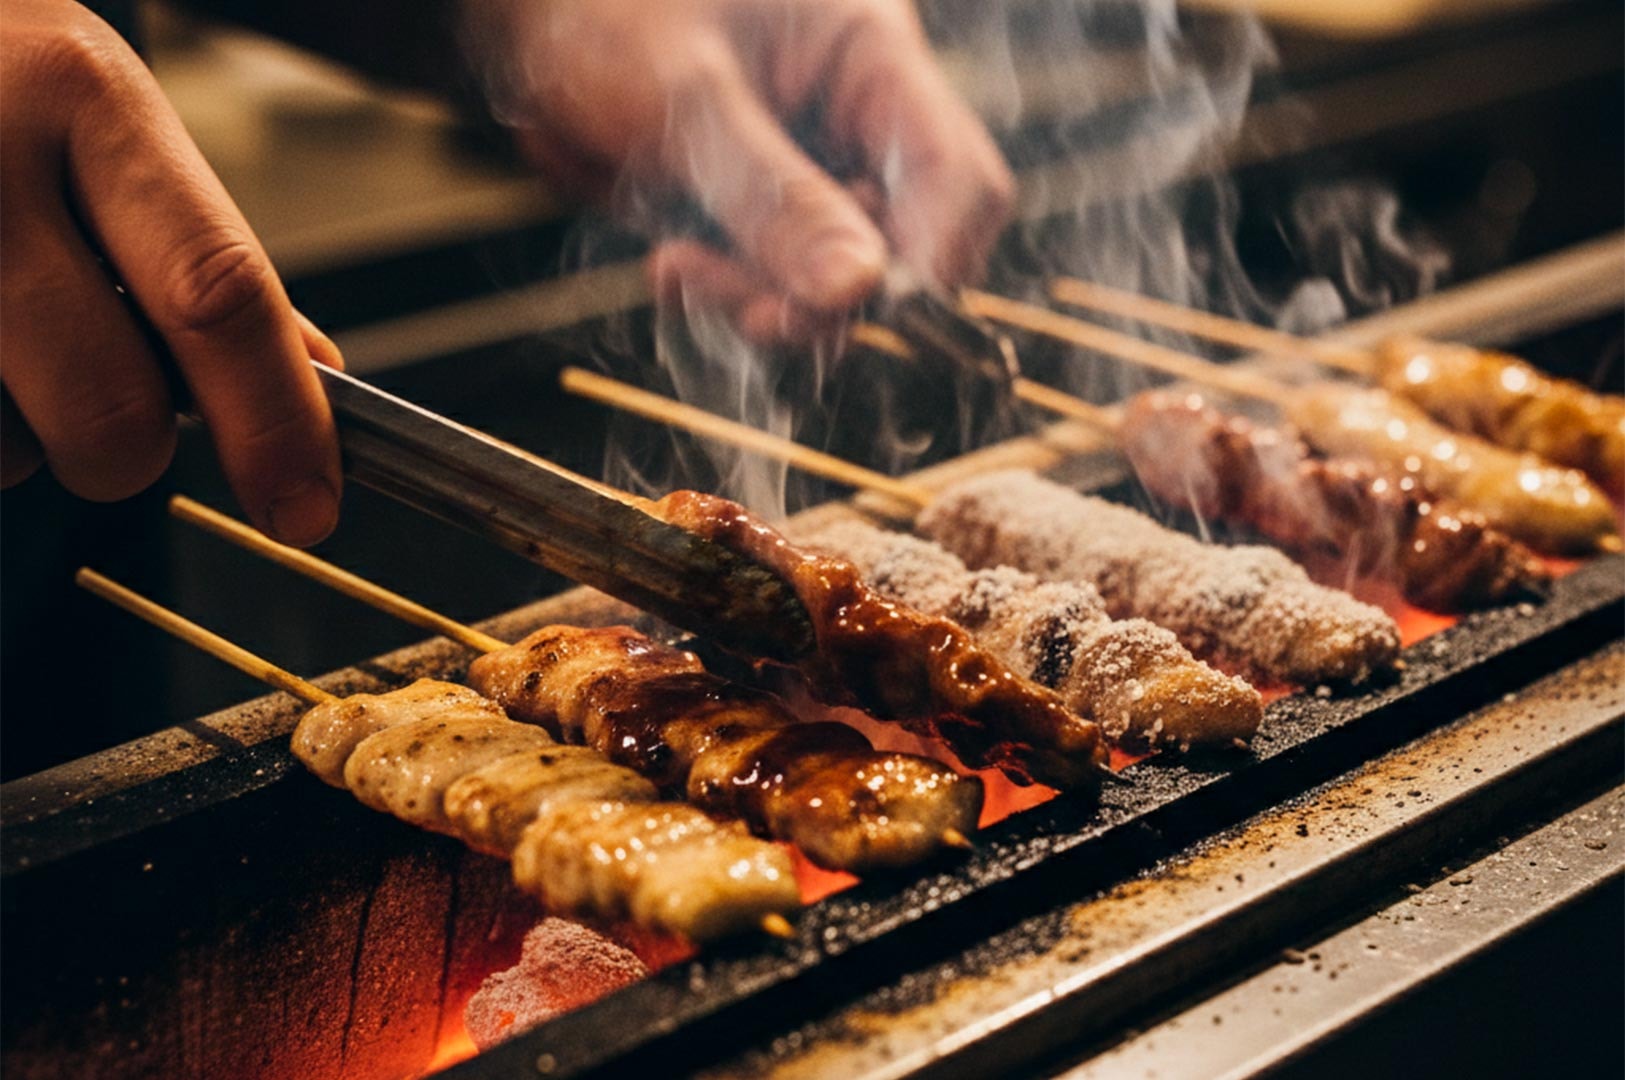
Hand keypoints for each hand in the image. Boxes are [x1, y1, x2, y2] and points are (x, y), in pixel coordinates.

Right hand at [1, 0, 342, 544]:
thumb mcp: (102, 127)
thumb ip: (201, 253)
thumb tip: (312, 375)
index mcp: (91, 102)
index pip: (219, 293)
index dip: (276, 423)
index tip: (306, 509)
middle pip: (113, 405)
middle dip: (131, 451)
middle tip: (114, 413)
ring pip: (9, 447)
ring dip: (24, 435)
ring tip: (3, 337)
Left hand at [469, 0, 1014, 340]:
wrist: (523, 20)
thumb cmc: (602, 8)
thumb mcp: (687, 97)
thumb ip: (774, 197)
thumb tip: (857, 294)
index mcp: (870, 57)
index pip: (957, 179)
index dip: (930, 259)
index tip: (858, 305)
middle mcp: (853, 121)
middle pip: (897, 248)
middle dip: (822, 293)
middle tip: (748, 309)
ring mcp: (807, 172)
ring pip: (830, 284)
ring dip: (764, 301)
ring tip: (681, 269)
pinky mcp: (757, 213)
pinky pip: (772, 284)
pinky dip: (729, 295)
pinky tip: (674, 268)